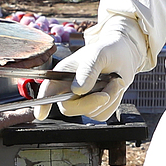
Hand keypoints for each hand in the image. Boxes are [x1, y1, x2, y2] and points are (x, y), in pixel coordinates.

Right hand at [36, 17, 150, 121]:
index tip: (40, 114)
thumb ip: (88, 70)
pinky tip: (113, 89)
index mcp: (63, 74)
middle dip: (90, 102)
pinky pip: (102, 115)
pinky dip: (113, 104)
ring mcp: (82, 101)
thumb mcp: (98, 54)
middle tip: (106, 93)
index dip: (42, 103)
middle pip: (69, 108)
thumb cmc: (108, 50)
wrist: (124, 57)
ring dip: (108, 98)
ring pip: (90, 112)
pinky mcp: (95, 108)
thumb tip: (78, 90)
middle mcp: (69, 89)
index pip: (48, 91)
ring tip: (113, 80)